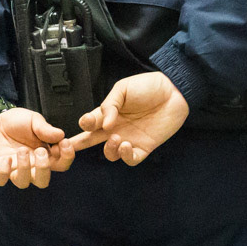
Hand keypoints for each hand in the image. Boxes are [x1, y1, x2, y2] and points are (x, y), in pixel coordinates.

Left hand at [0, 109, 74, 188]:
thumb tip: (61, 135)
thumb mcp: (34, 120)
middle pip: (43, 181)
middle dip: (44, 168)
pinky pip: (1, 180)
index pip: (62, 164)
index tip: (64, 142)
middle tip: (40, 151)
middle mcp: (31, 165)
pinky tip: (6, 158)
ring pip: (23, 183)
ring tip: (21, 150)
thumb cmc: (16, 121)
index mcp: (45, 154)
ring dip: (25, 168)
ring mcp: (13, 169)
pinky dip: (4, 171)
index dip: (67, 157)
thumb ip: (46, 129)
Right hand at [69, 72, 189, 164]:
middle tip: (72, 147)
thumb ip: (109, 105)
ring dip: (108, 149)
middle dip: (79, 145)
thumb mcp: (123, 89)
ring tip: (116, 137)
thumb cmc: (149, 86)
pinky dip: (125, 156)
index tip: (86, 122)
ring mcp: (129, 138)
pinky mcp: (145, 146)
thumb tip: (103, 124)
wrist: (174, 90)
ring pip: (110, 153)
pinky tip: (126, 145)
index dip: (83, 125)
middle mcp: (116, 128)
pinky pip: (130, 159)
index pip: (89, 123)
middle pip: (92, 141)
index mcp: (108, 113)